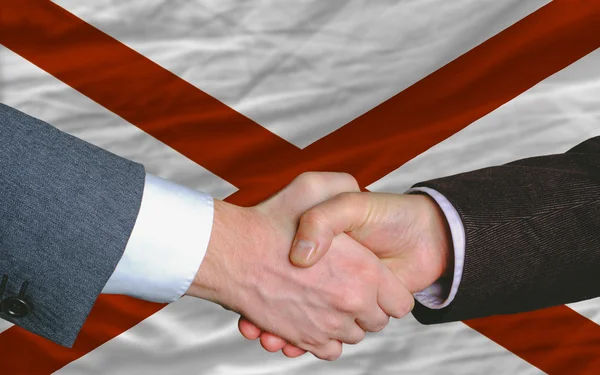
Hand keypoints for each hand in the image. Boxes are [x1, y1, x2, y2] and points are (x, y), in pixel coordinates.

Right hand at [186, 174, 413, 360]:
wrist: (228, 252)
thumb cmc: (270, 218)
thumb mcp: (315, 186)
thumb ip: (345, 188)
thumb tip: (359, 200)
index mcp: (365, 271)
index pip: (400, 301)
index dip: (389, 292)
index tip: (373, 281)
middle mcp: (351, 302)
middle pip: (376, 321)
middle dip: (366, 307)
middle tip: (346, 286)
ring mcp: (328, 326)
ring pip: (353, 336)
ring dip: (344, 322)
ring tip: (325, 298)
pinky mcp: (305, 340)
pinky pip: (330, 350)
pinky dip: (325, 339)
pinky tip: (312, 317)